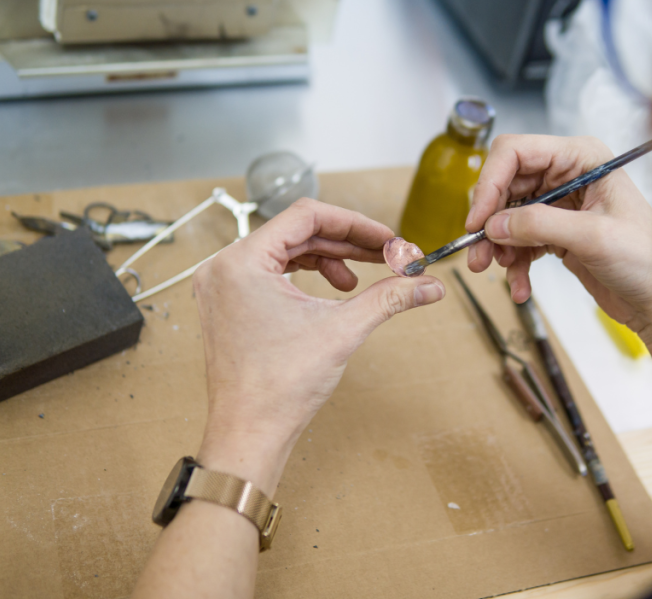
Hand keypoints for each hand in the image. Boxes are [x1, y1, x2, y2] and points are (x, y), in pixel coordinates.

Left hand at [191, 198, 444, 492]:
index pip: (306, 216)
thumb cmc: (277, 388)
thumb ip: (389, 297)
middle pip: (296, 232)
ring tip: (359, 281)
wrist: (249, 434)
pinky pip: (272, 272)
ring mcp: (223, 287)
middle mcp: (224, 267)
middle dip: (346, 244)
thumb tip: (429, 285)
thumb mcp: (342, 330)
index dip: (354, 223)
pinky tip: (334, 291)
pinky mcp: (229, 304)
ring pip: (285, 251)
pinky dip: (307, 276)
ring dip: (328, 259)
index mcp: (242, 262)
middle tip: (385, 256)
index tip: (386, 239)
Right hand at [466, 134, 651, 335]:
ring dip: (497, 246)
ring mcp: (561, 204)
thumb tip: (494, 225)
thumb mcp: (594, 237)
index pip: (517, 152)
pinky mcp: (557, 233)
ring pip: (508, 216)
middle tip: (478, 253)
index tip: (478, 220)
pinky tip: (520, 287)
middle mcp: (568, 174)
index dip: (490, 182)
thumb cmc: (649, 259)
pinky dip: (514, 264)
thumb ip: (540, 226)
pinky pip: (520, 242)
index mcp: (582, 158)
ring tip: (495, 272)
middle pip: (506, 185)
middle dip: (489, 220)